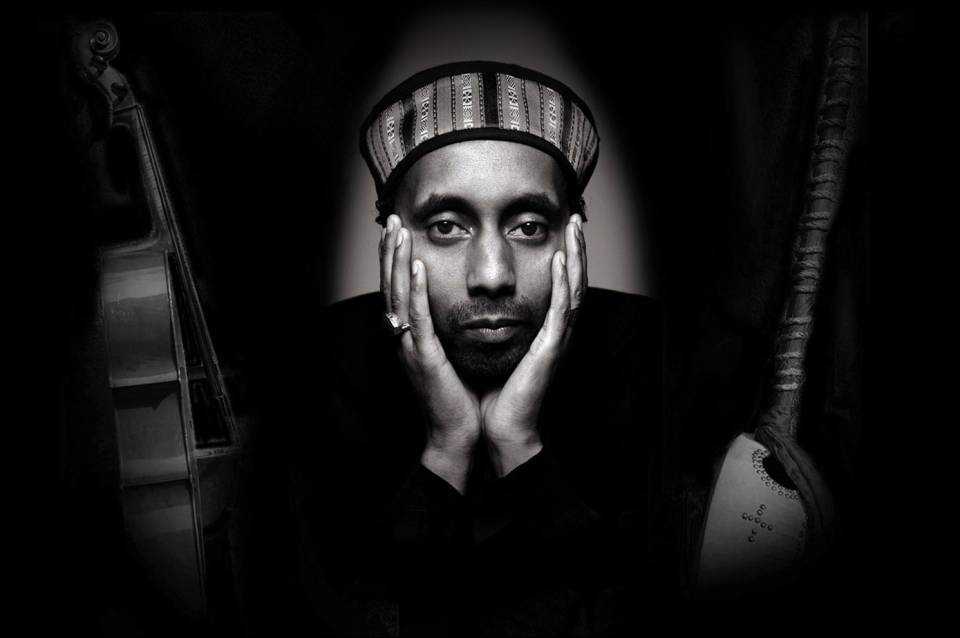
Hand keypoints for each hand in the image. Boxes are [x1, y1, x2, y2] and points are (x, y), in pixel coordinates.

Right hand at [380, 215, 480, 492]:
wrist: (457, 434)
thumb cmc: (457, 397)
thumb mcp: (448, 356)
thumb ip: (444, 331)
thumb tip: (455, 307)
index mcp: (410, 337)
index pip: (398, 290)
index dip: (395, 260)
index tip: (398, 232)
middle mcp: (403, 339)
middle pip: (391, 286)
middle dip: (390, 252)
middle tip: (391, 221)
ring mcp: (410, 347)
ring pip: (398, 296)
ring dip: (397, 262)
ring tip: (397, 232)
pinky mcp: (424, 357)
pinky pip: (417, 319)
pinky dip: (415, 291)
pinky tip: (417, 268)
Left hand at [480, 215, 586, 476]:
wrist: (497, 427)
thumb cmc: (494, 392)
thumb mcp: (494, 347)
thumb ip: (493, 323)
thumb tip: (475, 299)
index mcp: (544, 331)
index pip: (559, 286)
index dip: (564, 257)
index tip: (561, 229)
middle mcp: (556, 332)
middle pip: (574, 282)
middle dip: (576, 249)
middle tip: (576, 218)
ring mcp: (557, 340)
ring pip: (574, 289)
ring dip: (576, 256)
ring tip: (575, 228)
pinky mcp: (551, 350)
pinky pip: (562, 310)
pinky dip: (563, 283)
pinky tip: (561, 260)